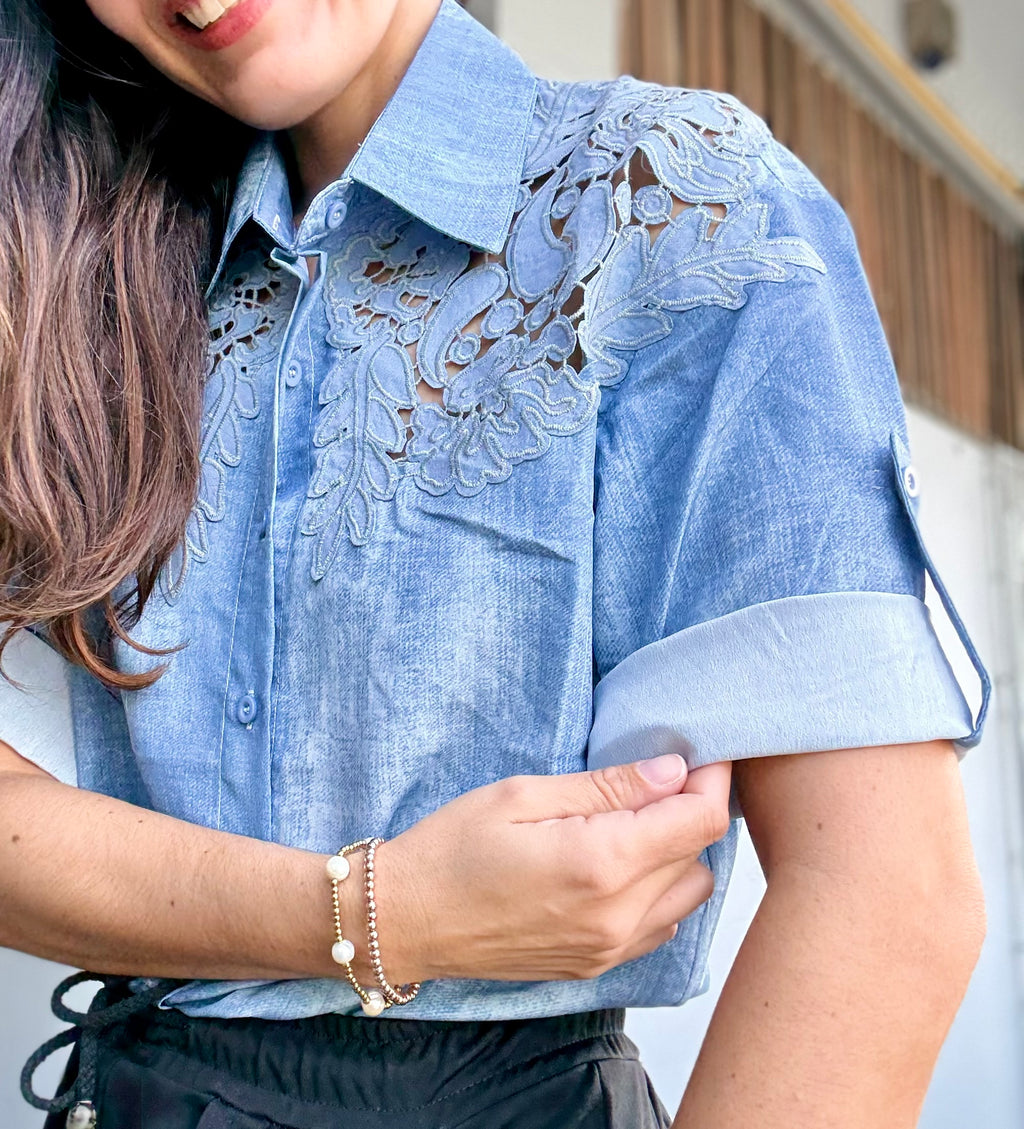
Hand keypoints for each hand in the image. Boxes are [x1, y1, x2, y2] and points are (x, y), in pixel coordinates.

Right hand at [373, 754, 732, 983]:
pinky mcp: (596, 966)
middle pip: (701, 855)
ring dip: (680, 852)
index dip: (712, 779)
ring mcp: (609, 950)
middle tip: (661, 776)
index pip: (699, 820)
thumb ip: (607, 786)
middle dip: (694, 809)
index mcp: (601, 864)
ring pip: (689, 894)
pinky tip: (622, 862)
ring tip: (639, 819)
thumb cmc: (452, 849)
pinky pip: (661, 925)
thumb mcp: (523, 795)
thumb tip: (672, 771)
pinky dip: (660, 889)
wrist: (405, 921)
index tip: (702, 753)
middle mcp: (617, 916)